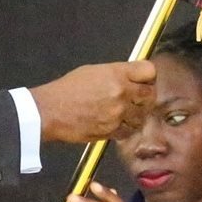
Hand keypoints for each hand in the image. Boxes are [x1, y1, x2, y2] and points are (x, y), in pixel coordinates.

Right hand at [31, 60, 155, 142]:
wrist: (51, 110)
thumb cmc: (67, 90)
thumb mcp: (93, 71)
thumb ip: (116, 73)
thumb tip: (131, 77)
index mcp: (117, 73)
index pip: (149, 71)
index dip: (149, 76)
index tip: (145, 80)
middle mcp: (121, 92)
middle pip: (150, 94)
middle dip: (146, 96)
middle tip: (138, 98)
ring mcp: (118, 113)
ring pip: (142, 115)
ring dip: (137, 114)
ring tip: (126, 112)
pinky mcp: (112, 130)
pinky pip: (129, 130)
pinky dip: (126, 127)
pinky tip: (118, 123)